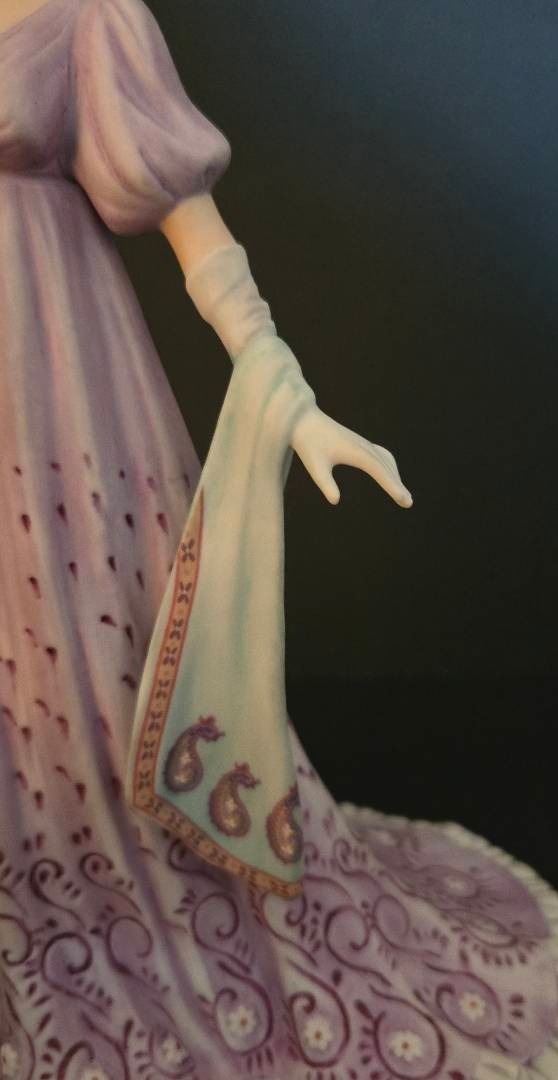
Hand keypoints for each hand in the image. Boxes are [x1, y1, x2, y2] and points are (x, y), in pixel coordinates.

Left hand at [290, 405, 412, 507]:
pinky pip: (380, 455)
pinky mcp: (358, 443)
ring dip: (395, 476)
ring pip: (385, 460)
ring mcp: (362, 443)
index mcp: (356, 451)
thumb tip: (335, 500)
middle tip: (408, 504)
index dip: (392, 485)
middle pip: (386, 466)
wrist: (303, 419)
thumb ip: (325, 484)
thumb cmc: (307, 444)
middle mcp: (363, 446)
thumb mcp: (315, 466)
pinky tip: (388, 474)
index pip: (379, 470)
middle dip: (397, 485)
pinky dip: (388, 467)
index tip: (403, 499)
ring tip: (402, 495)